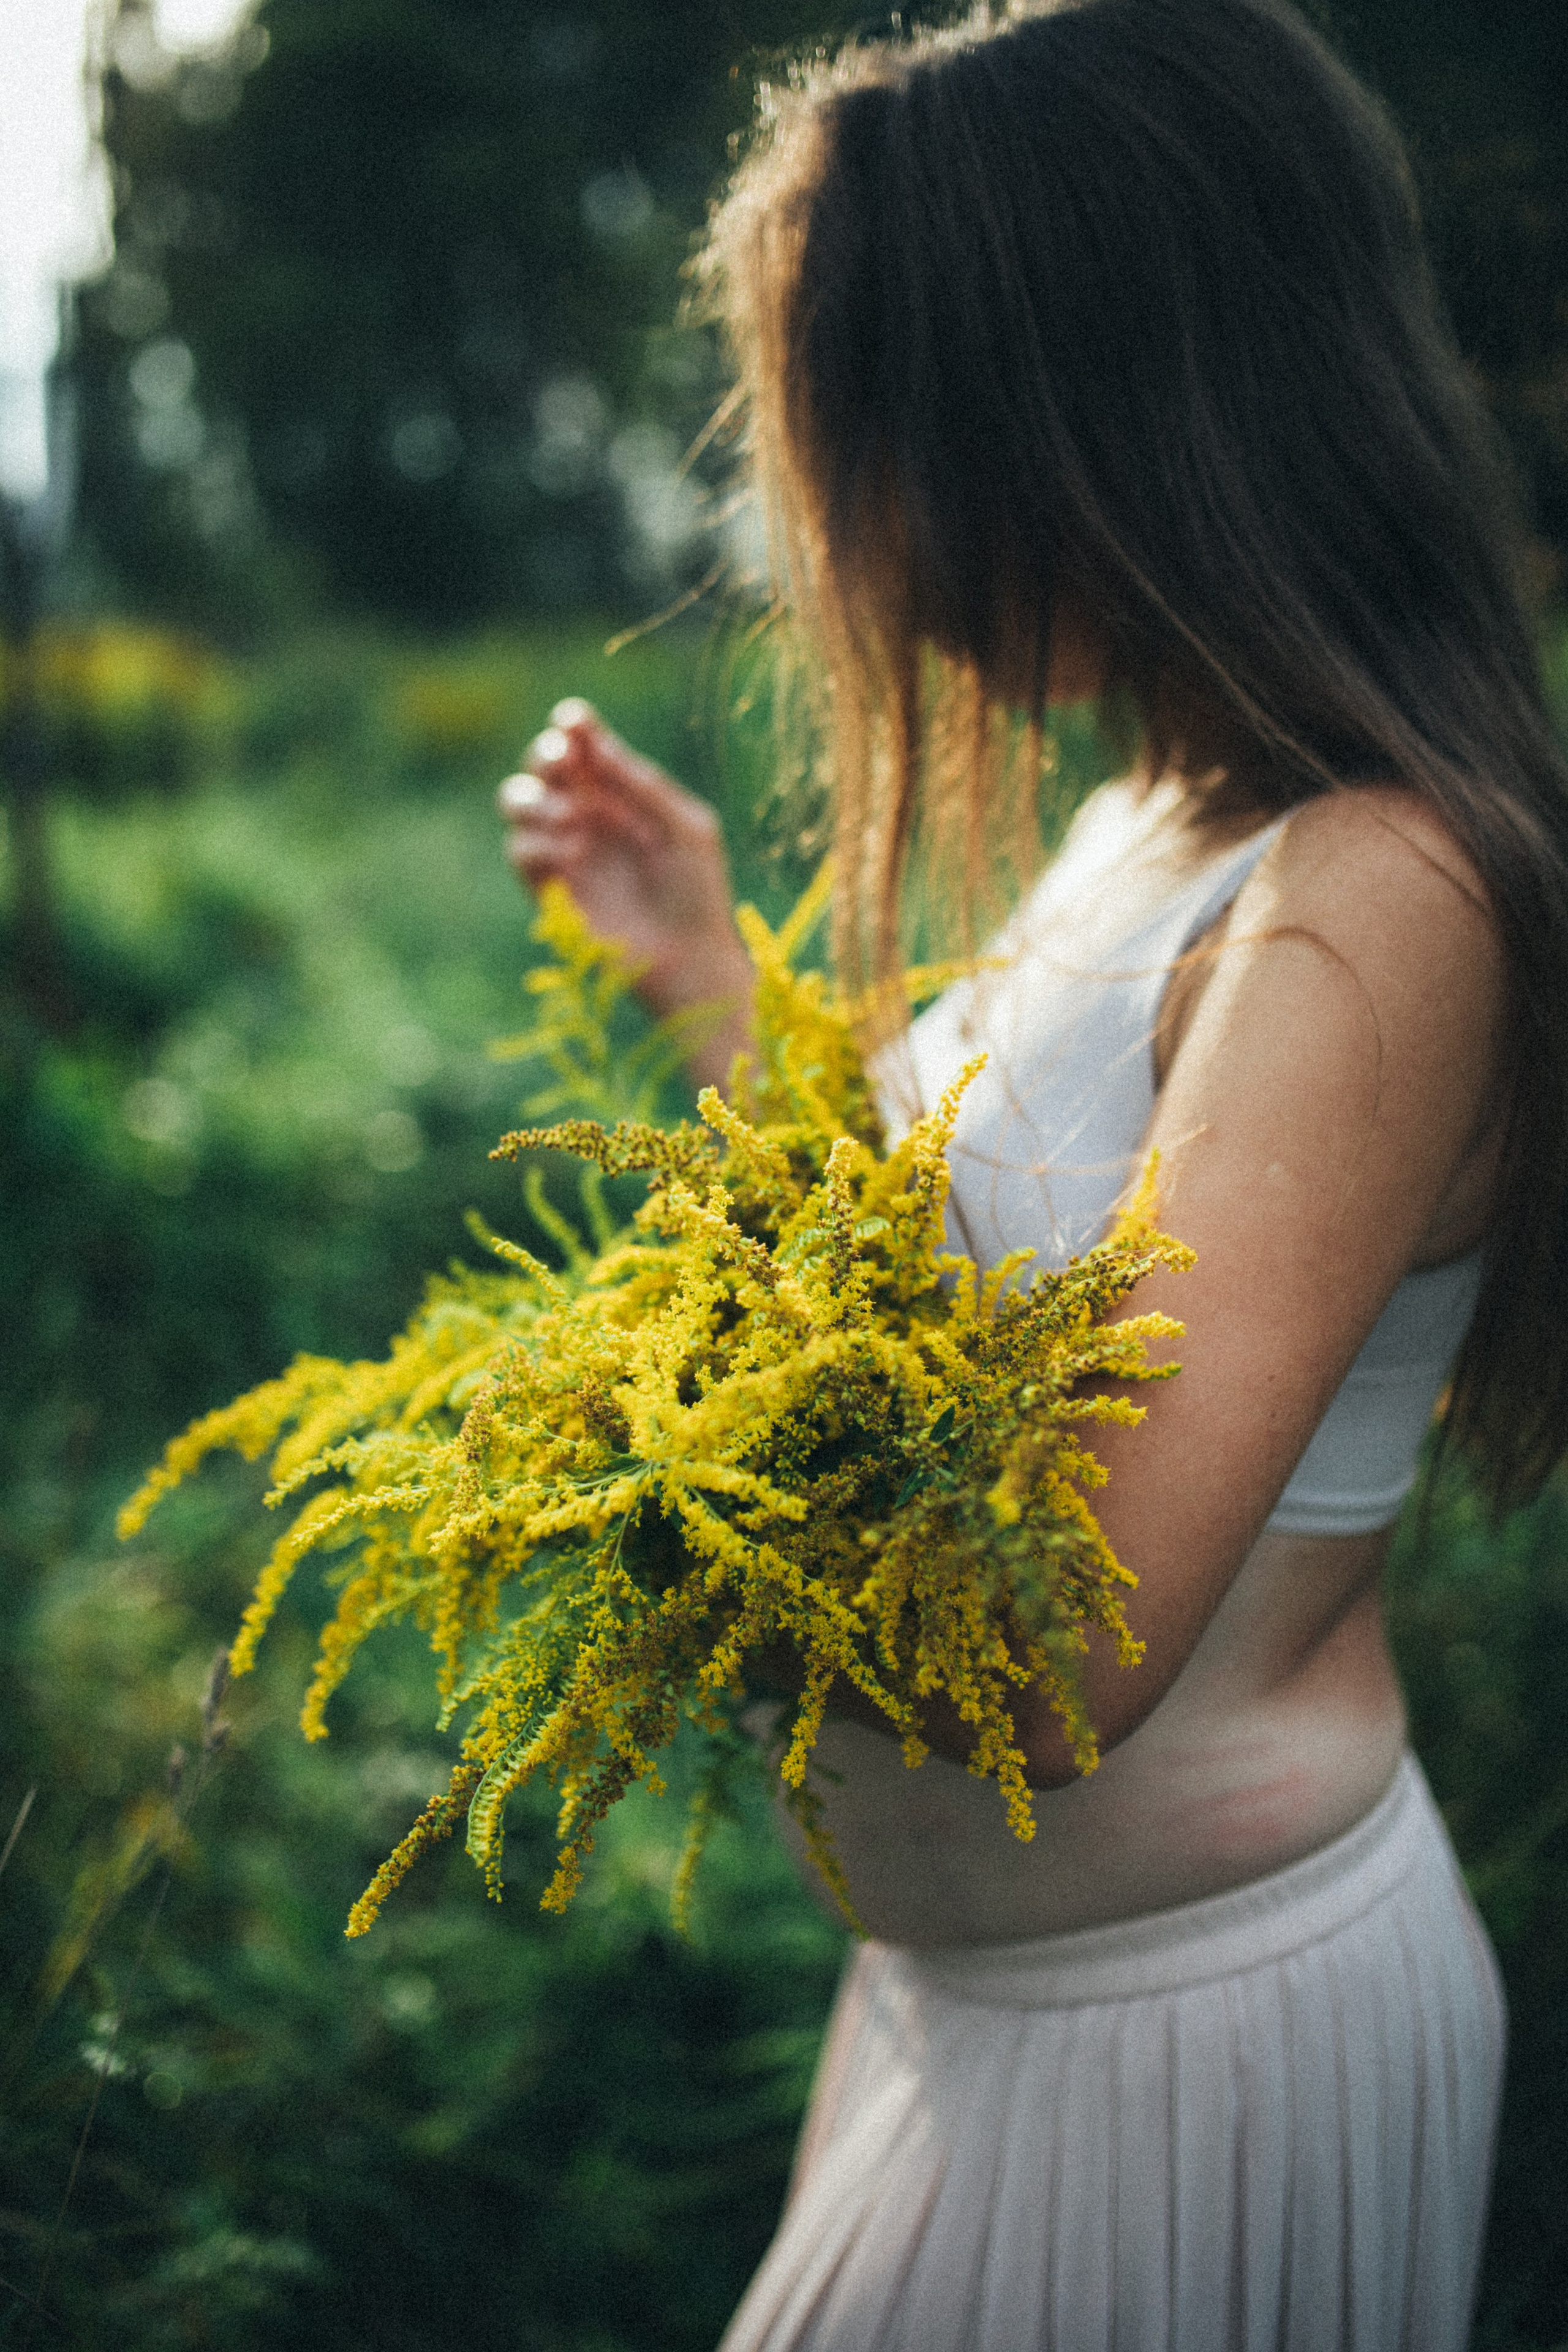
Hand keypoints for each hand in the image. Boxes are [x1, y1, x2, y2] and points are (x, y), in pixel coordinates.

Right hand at [498, 699, 754, 1088]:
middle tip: (562, 761)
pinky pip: (520, 848)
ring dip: (534, 798)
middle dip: (546, 753)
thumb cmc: (697, 892)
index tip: (573, 720)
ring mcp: (564, 850)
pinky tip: (575, 854)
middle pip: (542, 765)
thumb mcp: (685, 827)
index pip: (585, 746)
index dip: (573, 726)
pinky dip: (540, 841)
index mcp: (622, 793)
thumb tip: (595, 742)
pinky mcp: (547, 888)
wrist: (688, 959)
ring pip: (516, 800)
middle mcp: (587, 815)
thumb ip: (642, 784)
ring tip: (574, 820)